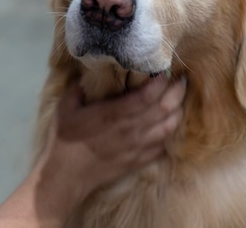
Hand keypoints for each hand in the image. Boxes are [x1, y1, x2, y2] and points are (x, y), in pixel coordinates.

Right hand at [32, 74, 185, 223]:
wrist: (65, 175)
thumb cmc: (63, 139)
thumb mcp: (65, 107)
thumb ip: (77, 88)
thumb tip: (86, 74)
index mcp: (114, 113)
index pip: (148, 95)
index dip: (161, 82)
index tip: (165, 70)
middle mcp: (132, 129)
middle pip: (165, 109)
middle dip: (177, 92)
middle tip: (181, 81)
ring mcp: (138, 147)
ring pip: (169, 128)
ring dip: (178, 112)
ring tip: (179, 101)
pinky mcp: (139, 162)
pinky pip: (163, 147)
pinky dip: (170, 135)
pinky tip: (169, 128)